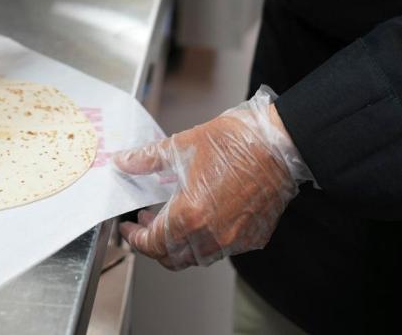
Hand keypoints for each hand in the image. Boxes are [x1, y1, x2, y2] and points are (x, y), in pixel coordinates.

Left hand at [115, 87, 311, 269]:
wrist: (279, 144)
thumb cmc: (235, 142)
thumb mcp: (181, 146)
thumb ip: (147, 159)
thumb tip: (123, 162)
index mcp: (190, 215)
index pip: (152, 244)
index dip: (135, 238)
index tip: (129, 228)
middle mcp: (212, 236)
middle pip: (173, 258)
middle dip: (155, 244)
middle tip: (148, 223)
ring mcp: (235, 240)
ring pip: (198, 257)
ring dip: (181, 244)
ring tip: (175, 218)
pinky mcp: (254, 238)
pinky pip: (223, 249)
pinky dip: (208, 240)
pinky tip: (205, 217)